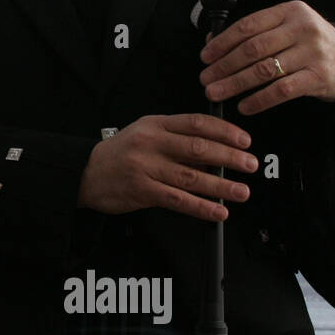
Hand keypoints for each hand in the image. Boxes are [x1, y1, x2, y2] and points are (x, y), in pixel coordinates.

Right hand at [76, 114, 257, 221]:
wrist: (84, 172)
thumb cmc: (120, 154)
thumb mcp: (145, 133)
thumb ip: (176, 138)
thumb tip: (216, 151)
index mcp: (155, 125)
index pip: (196, 123)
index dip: (225, 132)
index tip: (245, 141)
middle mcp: (150, 143)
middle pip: (197, 148)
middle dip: (229, 158)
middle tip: (250, 165)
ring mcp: (145, 168)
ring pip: (191, 176)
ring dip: (221, 186)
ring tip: (241, 192)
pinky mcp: (141, 191)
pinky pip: (178, 200)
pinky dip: (201, 207)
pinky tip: (217, 211)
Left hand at [198, 1, 334, 114]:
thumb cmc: (309, 45)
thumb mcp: (286, 29)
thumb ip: (254, 33)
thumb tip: (211, 41)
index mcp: (290, 11)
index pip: (248, 26)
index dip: (222, 42)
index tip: (205, 57)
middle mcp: (302, 28)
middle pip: (253, 49)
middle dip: (224, 66)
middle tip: (205, 78)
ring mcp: (312, 52)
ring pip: (264, 70)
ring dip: (235, 84)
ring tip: (215, 92)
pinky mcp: (318, 76)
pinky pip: (281, 90)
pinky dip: (259, 100)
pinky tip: (243, 106)